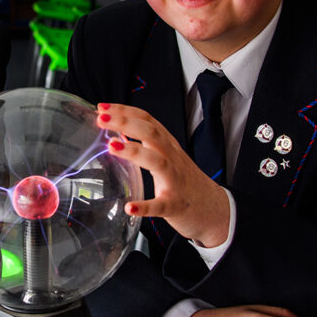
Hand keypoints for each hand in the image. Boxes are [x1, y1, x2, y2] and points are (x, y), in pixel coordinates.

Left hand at [96, 103, 229, 246]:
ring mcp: (174, 181)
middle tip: (102, 119)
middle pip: (151, 133)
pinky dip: (144, 206)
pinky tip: (129, 207)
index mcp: (167, 145)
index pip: (147, 120)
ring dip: (134, 152)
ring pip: (157, 161)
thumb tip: (115, 135)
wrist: (214, 209)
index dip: (125, 111)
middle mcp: (172, 158)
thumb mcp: (166, 157)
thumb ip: (145, 145)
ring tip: (112, 147)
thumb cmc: (184, 182)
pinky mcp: (175, 205)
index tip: (102, 107)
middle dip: (126, 123)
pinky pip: (160, 205)